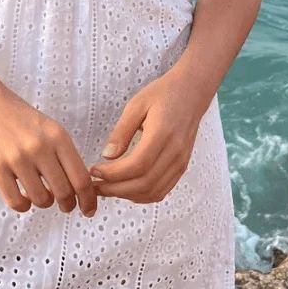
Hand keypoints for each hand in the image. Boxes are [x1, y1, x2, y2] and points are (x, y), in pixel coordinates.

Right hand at [0, 83, 98, 217]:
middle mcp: (40, 147)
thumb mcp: (49, 128)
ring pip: (42, 200)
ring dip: (44, 202)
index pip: (81, 178)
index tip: (88, 209)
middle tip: (65, 205)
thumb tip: (78, 189)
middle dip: (67, 205)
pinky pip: (17, 202)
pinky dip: (24, 205)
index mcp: (58, 136)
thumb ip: (63, 154)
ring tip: (39, 193)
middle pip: (64, 193)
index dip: (88, 199)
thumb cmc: (19, 117)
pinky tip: (23, 196)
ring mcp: (17, 158)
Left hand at [88, 68, 211, 203]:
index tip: (95, 171)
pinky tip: (127, 188)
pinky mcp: (182, 167)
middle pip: (144, 183)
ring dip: (128, 195)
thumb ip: (121, 131)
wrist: (192, 92)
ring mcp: (180, 162)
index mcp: (162, 134)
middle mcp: (175, 152)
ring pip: (153, 192)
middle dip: (116, 189)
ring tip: (107, 188)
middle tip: (96, 186)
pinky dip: (143, 195)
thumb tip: (107, 156)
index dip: (113, 174)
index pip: (137, 165)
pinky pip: (162, 190)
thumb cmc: (163, 94)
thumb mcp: (136, 104)